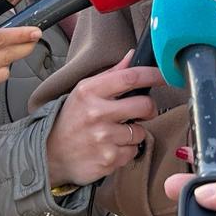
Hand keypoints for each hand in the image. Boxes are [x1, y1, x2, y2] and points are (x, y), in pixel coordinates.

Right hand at [47, 51, 168, 187]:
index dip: (153, 75)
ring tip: (115, 133)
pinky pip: (133, 152)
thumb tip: (132, 55)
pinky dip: (126, 150)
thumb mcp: (84, 92)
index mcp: (90, 92)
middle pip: (145, 105)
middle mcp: (97, 113)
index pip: (130, 77)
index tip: (165, 76)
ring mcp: (103, 138)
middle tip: (140, 112)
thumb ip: (111, 75)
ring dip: (134, 133)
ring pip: (141, 132)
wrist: (50, 154)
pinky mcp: (108, 159)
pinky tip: (110, 147)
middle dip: (149, 109)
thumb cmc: (71, 120)